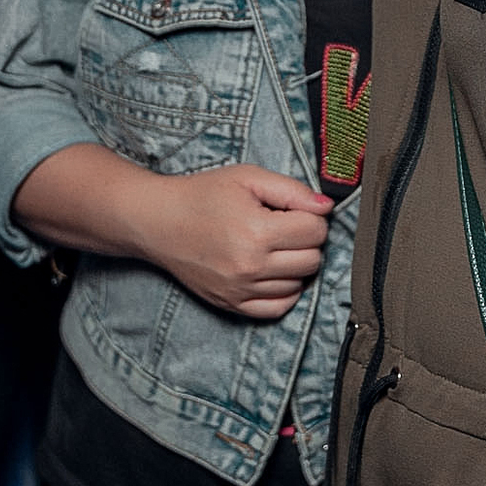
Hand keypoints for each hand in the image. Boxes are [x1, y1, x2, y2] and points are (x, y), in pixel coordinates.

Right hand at [135, 162, 331, 316]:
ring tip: (273, 245)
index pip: (316, 230)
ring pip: (300, 284)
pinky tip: (273, 271)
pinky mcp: (232, 304)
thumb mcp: (248, 178)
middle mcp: (250, 266)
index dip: (311, 216)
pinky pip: (279, 308)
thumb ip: (292, 190)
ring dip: (295, 264)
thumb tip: (326, 207)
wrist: (159, 221)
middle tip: (285, 226)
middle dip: (306, 240)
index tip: (293, 210)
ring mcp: (241, 289)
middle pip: (312, 259)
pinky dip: (284, 290)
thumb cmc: (203, 194)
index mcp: (257, 231)